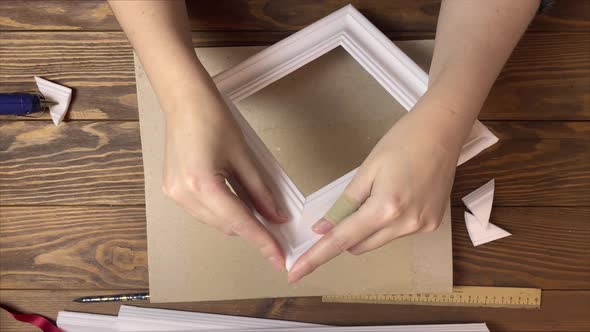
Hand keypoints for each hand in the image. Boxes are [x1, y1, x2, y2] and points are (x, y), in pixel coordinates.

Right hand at [161, 90, 287, 271]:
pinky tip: (235, 199)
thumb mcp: (244, 157)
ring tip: (256, 206)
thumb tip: (275, 216)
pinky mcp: (173, 190)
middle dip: (252, 229)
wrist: (185, 101)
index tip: (278, 257)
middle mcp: (184, 195)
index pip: (239, 223)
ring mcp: (175, 194)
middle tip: (275, 226)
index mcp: (202, 185)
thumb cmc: (212, 119)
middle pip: (227, 226)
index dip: (262, 241)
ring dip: (236, 219)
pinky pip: (203, 211)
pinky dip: (222, 210)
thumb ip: (260, 191)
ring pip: (215, 222)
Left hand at [288, 95, 467, 282]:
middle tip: (347, 207)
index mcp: (385, 208)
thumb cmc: (402, 142)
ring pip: (380, 240)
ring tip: (382, 191)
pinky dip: (389, 222)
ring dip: (369, 227)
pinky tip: (399, 195)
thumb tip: (324, 229)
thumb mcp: (367, 170)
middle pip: (360, 246)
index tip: (296, 273)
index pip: (342, 240)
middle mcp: (406, 224)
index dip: (316, 257)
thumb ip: (345, 204)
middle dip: (346, 235)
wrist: (442, 131)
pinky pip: (398, 232)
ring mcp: (422, 227)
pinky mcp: (432, 224)